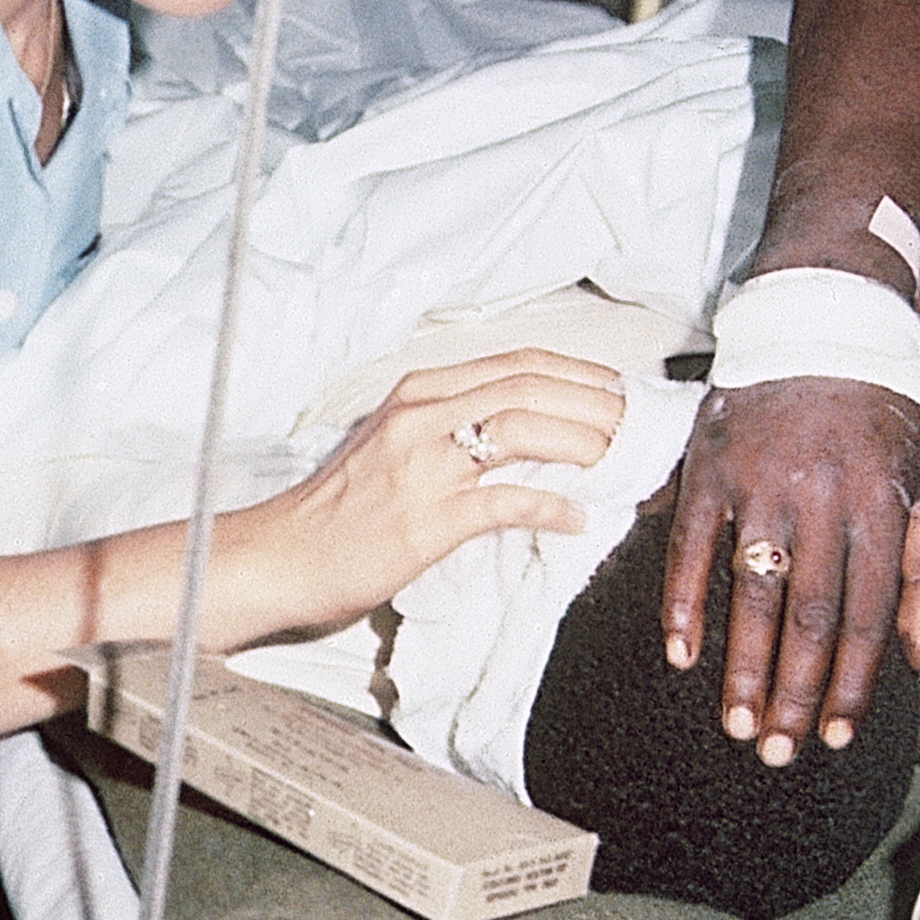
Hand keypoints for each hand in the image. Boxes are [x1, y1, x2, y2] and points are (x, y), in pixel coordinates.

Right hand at [224, 351, 624, 644]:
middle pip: (530, 387)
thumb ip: (450, 431)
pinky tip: (575, 520)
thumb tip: (523, 441)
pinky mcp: (426, 520)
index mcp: (417, 393)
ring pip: (524, 429)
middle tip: (639, 424)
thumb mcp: (393, 446)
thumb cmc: (337, 509)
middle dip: (597, 402)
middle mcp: (421, 417)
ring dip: (586, 443)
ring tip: (621, 461)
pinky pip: (505, 503)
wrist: (279, 556)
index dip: (579, 373)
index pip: (516, 363)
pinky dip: (549, 509)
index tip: (619, 390)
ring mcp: (423, 466)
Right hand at [662, 377, 919, 767]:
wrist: (822, 323)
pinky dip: (681, 603)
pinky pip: (689, 546)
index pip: (869, 614)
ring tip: (734, 724)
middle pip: (809, 614)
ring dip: (739, 664)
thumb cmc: (885, 416)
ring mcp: (760, 480)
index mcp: (882, 504)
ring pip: (750, 589)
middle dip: (793, 692)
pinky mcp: (709, 466)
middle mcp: (822, 496)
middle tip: (775, 754)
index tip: (837, 739)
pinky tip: (679, 656)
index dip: (854, 683)